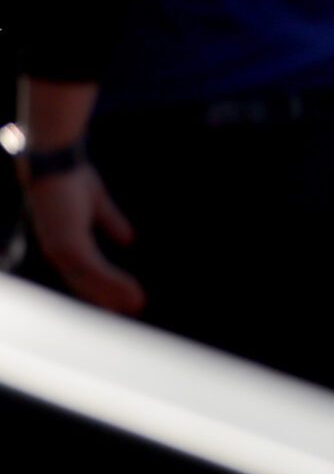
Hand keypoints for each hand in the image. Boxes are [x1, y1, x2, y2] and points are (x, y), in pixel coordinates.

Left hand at [26, 164, 142, 314]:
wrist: (56, 161)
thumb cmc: (71, 178)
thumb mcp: (98, 204)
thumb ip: (111, 222)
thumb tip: (128, 240)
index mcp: (63, 241)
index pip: (82, 272)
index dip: (102, 287)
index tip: (120, 301)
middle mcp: (58, 250)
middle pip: (84, 284)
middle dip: (107, 299)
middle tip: (130, 312)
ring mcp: (61, 249)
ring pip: (90, 282)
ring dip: (114, 295)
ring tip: (137, 306)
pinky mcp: (68, 244)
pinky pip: (94, 271)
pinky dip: (113, 283)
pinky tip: (131, 291)